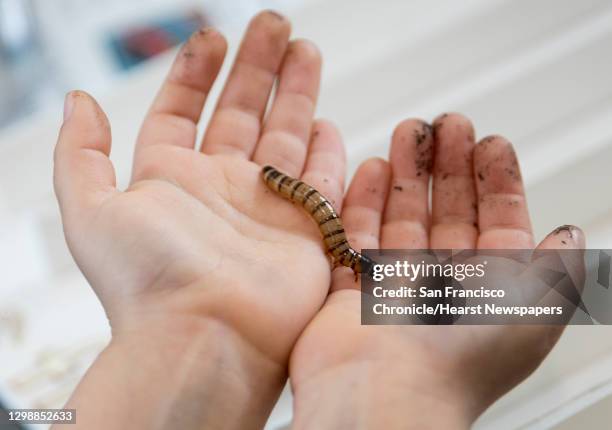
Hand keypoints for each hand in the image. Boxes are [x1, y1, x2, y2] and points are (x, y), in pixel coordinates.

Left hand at [53, 12, 345, 428]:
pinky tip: (330, 121)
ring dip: (296, 93)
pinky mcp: (306, 229)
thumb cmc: (149, 282)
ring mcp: (266, 207)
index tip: (211, 36)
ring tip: (305, 50)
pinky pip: (320, 180)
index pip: (182, 112)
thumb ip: (81, 153)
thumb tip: (80, 101)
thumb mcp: (90, 210)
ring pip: (284, 135)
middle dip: (257, 66)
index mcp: (172, 180)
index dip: (195, 72)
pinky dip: (327, 151)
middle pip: (240, 113)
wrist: (206, 337)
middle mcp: (220, 189)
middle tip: (275, 25)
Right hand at [289, 114, 584, 428]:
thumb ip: (559, 267)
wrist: (383, 395)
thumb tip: (573, 234)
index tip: (489, 142)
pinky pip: (356, 234)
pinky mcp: (350, 287)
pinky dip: (363, 201)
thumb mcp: (536, 308)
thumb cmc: (460, 360)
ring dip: (406, 172)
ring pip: (402, 216)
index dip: (496, 180)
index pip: (497, 221)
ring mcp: (396, 285)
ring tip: (407, 132)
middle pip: (447, 210)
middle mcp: (443, 286)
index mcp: (489, 290)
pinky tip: (370, 170)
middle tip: (447, 123)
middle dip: (448, 163)